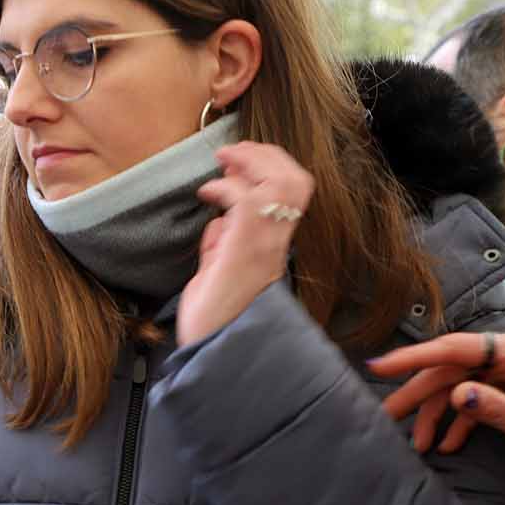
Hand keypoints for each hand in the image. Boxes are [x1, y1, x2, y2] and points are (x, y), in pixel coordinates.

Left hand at [177, 142, 314, 346]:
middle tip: (233, 151)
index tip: (237, 160)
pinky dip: (228, 187)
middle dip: (265, 154)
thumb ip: (219, 249)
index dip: (269, 166)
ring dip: (251, 162)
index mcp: (270, 246)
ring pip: (281, 183)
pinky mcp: (245, 251)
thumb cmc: (214, 321)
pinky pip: (248, 201)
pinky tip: (209, 192)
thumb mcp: (215, 275)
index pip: (290, 193)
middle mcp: (275, 243)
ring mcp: (264, 246)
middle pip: (295, 179)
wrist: (216, 353)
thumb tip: (215, 227)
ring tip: (225, 159)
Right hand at [370, 331, 504, 454]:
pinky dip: (463, 420)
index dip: (413, 357)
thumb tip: (456, 394)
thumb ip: (495, 408)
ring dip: (439, 414)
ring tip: (419, 444)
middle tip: (386, 415)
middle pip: (452, 368)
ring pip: (461, 385)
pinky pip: (480, 398)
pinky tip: (449, 443)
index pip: (455, 348)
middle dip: (418, 395)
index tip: (378, 366)